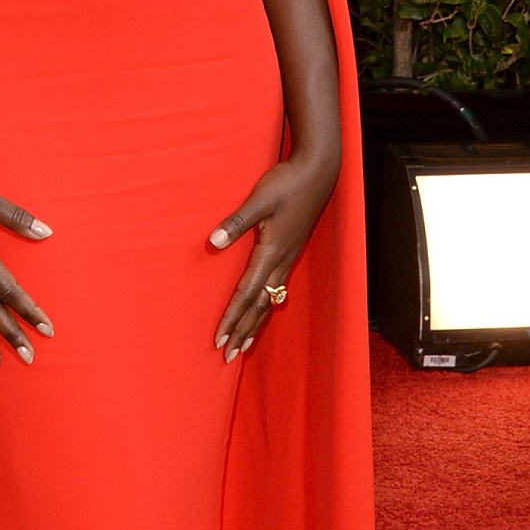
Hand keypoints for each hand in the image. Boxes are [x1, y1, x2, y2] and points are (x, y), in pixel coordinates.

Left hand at [208, 148, 339, 361]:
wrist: (317, 172)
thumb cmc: (287, 183)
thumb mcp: (259, 200)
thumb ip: (236, 223)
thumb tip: (212, 243)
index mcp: (270, 253)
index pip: (245, 295)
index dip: (231, 319)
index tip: (218, 340)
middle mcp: (280, 262)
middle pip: (258, 307)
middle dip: (242, 332)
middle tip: (228, 357)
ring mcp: (287, 259)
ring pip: (269, 301)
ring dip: (255, 325)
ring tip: (243, 345)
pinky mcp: (290, 252)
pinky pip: (276, 289)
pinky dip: (266, 307)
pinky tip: (264, 311)